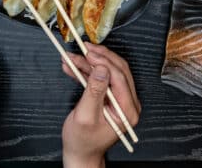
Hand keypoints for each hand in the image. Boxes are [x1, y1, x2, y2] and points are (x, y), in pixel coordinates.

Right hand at [61, 44, 140, 167]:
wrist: (80, 153)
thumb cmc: (83, 141)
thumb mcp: (85, 116)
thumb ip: (94, 92)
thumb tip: (101, 70)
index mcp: (127, 110)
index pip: (120, 77)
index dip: (104, 62)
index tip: (89, 53)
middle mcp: (128, 104)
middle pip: (117, 70)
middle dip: (99, 57)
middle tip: (83, 49)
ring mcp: (120, 100)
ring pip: (108, 72)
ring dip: (90, 63)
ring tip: (73, 57)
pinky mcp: (110, 97)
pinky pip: (101, 79)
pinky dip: (87, 71)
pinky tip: (73, 67)